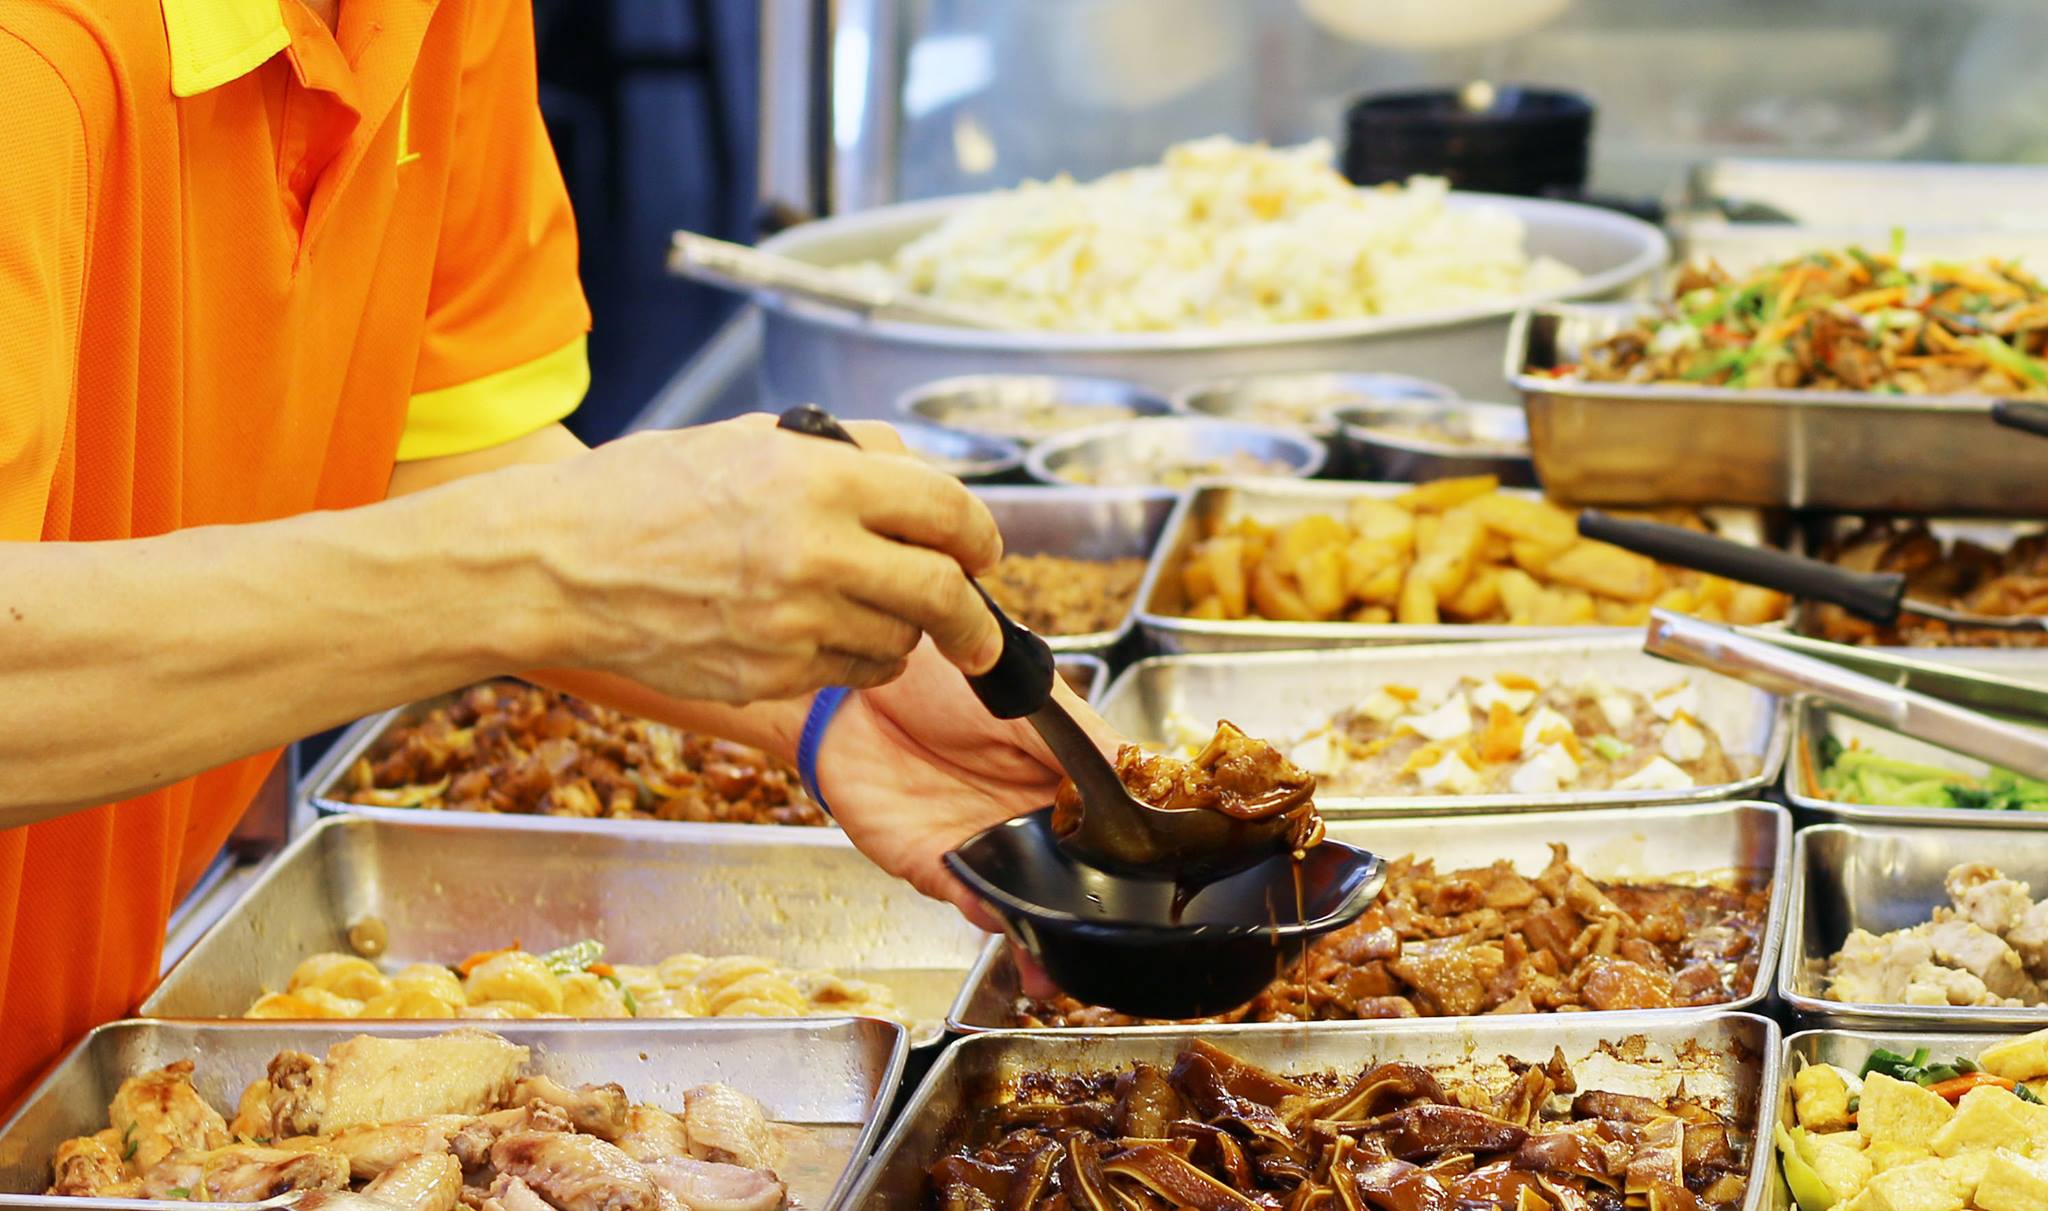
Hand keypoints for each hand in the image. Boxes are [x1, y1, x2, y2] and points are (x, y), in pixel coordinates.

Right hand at [524, 414, 1002, 702]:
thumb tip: (922, 474)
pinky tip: (821, 634)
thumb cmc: (642, 493)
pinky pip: (850, 675)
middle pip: (942, 593)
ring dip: (901, 632)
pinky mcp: (769, 674)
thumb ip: (847, 452)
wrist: (555, 564)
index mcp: (817, 481)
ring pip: (898, 642)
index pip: (946, 509)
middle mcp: (814, 553)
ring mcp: (792, 622)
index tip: (982, 551)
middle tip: (979, 627)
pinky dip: (855, 660)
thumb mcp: (750, 440)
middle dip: (974, 616)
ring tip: (861, 607)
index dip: (979, 534)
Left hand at [819, 640, 1120, 931]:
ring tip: (1057, 961)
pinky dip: (981, 909)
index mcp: (1055, 782)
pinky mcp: (925, 860)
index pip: (1104, 835)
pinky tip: (998, 915)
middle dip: (1084, 928)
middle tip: (1108, 956)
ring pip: (1017, 906)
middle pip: (1065, 886)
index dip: (1129, 868)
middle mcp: (1020, 821)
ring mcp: (975, 845)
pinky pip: (961, 894)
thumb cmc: (936, 675)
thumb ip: (1084, 742)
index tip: (1158, 895)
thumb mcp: (1028, 697)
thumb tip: (1148, 774)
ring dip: (1036, 937)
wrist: (852, 681)